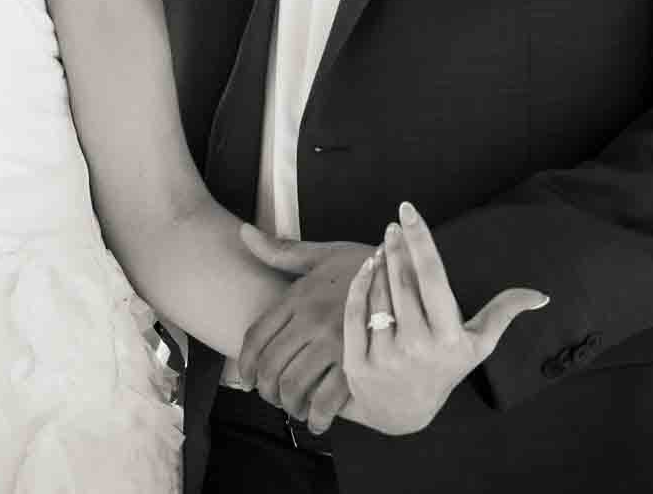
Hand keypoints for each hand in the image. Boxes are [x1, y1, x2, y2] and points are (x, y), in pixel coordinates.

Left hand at [237, 225, 373, 433]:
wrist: (409, 272)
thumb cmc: (363, 264)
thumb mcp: (320, 255)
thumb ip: (280, 251)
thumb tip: (243, 233)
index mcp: (298, 296)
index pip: (256, 337)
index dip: (245, 364)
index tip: (247, 378)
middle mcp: (311, 320)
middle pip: (270, 366)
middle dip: (266, 390)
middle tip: (272, 398)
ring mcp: (334, 342)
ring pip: (293, 385)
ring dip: (288, 405)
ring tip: (294, 409)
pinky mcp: (358, 361)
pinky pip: (326, 399)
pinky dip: (316, 415)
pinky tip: (317, 419)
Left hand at [340, 202, 547, 435]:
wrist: (402, 411)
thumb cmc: (445, 366)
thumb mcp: (478, 344)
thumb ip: (504, 313)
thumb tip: (540, 295)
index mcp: (449, 338)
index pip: (433, 278)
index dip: (421, 241)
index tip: (408, 210)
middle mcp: (418, 346)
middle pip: (403, 282)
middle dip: (398, 247)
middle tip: (395, 225)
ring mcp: (386, 355)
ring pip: (379, 294)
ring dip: (380, 263)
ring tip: (385, 245)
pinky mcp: (358, 362)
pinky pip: (354, 312)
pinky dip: (359, 284)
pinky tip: (367, 266)